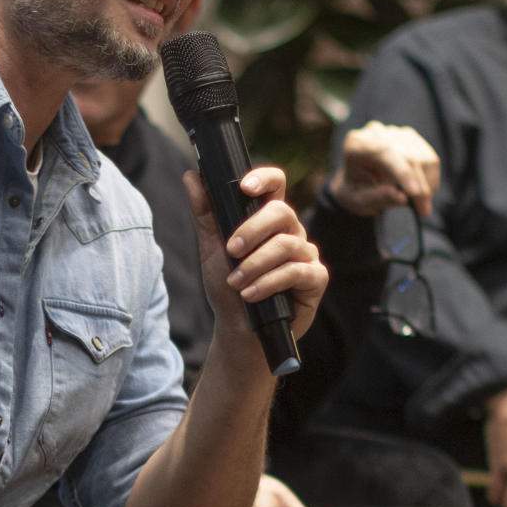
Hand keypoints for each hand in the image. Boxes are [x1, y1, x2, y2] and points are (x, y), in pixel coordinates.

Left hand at [185, 164, 327, 349]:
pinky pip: (297, 271)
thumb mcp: (211, 249)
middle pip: (282, 212)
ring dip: (255, 264)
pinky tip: (251, 294)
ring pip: (286, 245)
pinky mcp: (315, 278)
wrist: (238, 329)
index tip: (244, 186)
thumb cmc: (228, 288)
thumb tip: (191, 176)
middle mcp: (291, 232)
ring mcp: (306, 254)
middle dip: (252, 230)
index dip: (264, 178)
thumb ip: (205, 213)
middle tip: (230, 250)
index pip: (275, 185)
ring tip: (236, 282)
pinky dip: (269, 282)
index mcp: (268, 219)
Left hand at [330, 121, 440, 219]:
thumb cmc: (355, 191)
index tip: (415, 194)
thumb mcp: (357, 201)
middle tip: (424, 211)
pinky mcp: (412, 138)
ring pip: (423, 158)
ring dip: (426, 184)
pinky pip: (430, 159)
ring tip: (418, 204)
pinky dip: (430, 179)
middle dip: (419, 185)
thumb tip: (401, 198)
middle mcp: (376, 133)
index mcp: (356, 144)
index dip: (403, 172)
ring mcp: (396, 132)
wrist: (358, 180)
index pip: (385, 152)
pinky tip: (421, 192)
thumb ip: (376, 198)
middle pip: (408, 156)